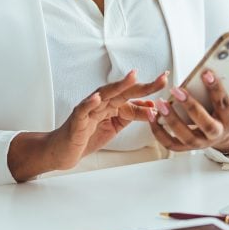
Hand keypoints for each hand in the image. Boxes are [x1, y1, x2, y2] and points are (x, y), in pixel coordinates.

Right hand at [47, 70, 167, 170]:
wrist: (63, 151)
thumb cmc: (86, 136)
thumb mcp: (115, 126)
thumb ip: (130, 115)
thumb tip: (151, 107)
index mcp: (111, 104)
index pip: (133, 95)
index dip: (149, 89)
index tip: (165, 79)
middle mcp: (100, 102)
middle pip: (122, 91)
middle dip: (142, 85)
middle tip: (161, 79)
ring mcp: (88, 110)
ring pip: (104, 95)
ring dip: (118, 86)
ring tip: (132, 78)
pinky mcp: (76, 121)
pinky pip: (83, 110)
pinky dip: (89, 103)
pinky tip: (97, 98)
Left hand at [145, 63, 228, 154]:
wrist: (225, 137)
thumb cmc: (228, 112)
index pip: (224, 103)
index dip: (216, 88)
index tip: (206, 73)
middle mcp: (216, 134)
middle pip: (205, 124)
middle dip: (191, 107)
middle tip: (177, 90)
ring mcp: (200, 143)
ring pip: (185, 136)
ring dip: (171, 120)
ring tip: (160, 103)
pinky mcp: (185, 148)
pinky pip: (170, 143)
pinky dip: (158, 131)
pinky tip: (151, 115)